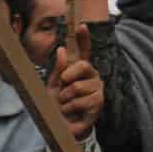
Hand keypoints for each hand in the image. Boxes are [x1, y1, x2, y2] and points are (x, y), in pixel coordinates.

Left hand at [53, 25, 103, 140]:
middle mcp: (92, 76)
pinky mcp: (99, 104)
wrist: (63, 126)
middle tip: (62, 90)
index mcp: (80, 70)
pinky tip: (72, 113)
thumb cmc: (58, 105)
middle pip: (81, 66)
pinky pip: (82, 101)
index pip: (84, 50)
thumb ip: (58, 69)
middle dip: (66, 78)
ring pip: (78, 87)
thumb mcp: (53, 86)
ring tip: (65, 105)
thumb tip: (62, 49)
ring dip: (65, 99)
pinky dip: (70, 108)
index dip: (83, 38)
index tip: (81, 25)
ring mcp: (97, 89)